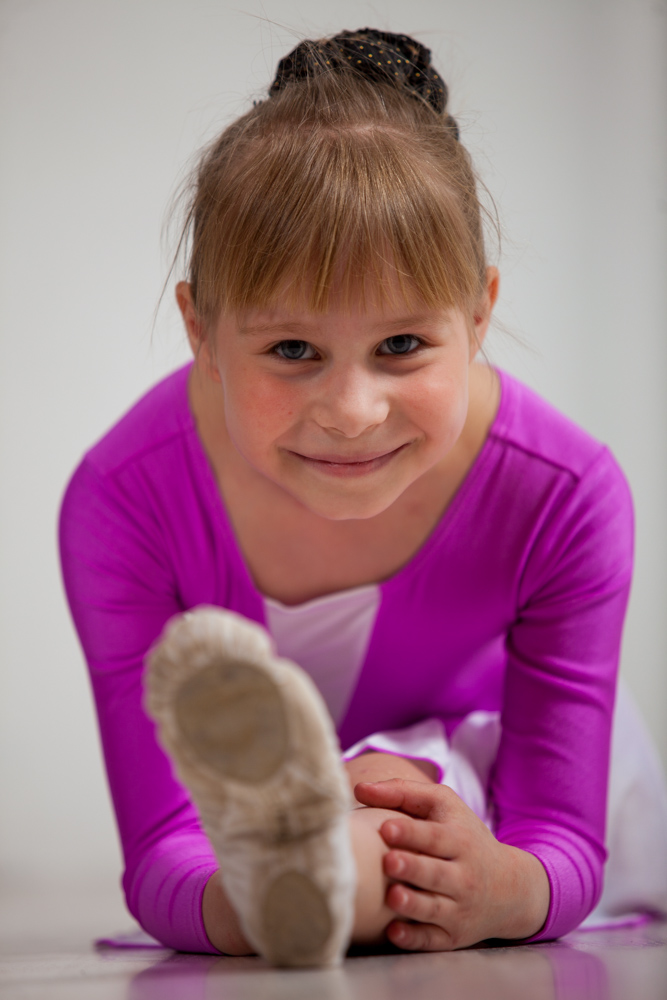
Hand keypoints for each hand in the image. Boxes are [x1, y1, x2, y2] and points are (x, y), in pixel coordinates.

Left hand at [354, 779, 549, 951]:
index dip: (411, 832)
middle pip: (435, 873)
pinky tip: (394, 932)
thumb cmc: (464, 836)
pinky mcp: (452, 936)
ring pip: (434, 909)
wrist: (510, 888)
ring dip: (412, 905)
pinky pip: (433, 940)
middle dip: (412, 868)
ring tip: (392, 896)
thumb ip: (404, 792)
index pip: (435, 836)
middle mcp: (463, 876)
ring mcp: (459, 909)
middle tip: (388, 862)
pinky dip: (415, 939)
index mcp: (459, 841)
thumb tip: (359, 788)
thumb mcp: (444, 806)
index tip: (386, 828)